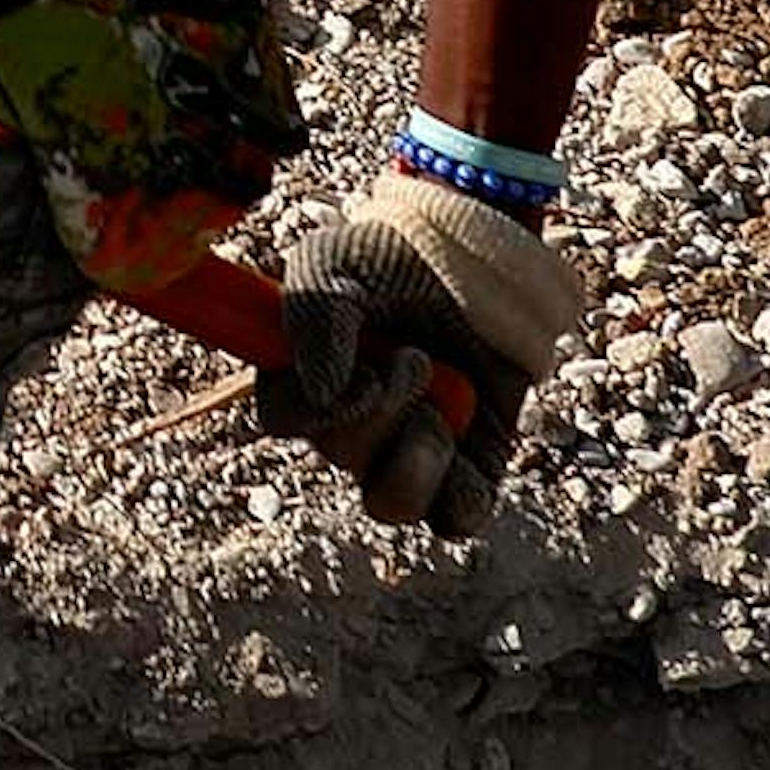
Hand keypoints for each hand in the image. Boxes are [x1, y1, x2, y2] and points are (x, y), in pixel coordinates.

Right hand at [255, 170, 594, 533]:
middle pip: (342, 456)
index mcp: (310, 374)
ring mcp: (410, 449)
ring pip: (391, 503)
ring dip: (415, 461)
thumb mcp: (338, 261)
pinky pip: (456, 517)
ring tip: (440, 413)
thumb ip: (314, 316)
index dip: (311, 413)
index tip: (354, 379)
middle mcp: (355, 420)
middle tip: (413, 359)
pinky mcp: (469, 469)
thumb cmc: (401, 252)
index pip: (284, 418)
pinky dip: (461, 490)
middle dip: (379, 412)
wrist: (485, 255)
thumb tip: (323, 392)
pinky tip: (465, 438)